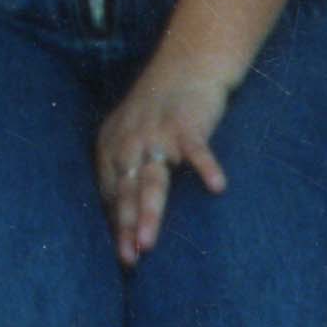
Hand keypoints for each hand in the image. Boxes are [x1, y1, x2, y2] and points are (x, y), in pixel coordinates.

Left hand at [94, 56, 233, 264]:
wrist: (184, 66)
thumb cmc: (159, 112)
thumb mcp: (131, 138)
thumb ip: (126, 173)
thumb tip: (123, 220)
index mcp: (112, 146)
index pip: (109, 193)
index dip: (115, 225)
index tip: (121, 257)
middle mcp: (129, 141)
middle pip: (126, 191)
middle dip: (125, 226)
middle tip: (128, 259)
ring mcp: (157, 134)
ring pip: (153, 179)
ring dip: (149, 211)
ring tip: (148, 243)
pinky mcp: (187, 125)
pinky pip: (197, 150)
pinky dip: (206, 167)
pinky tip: (216, 187)